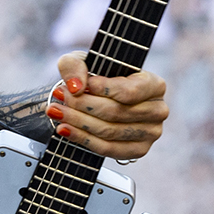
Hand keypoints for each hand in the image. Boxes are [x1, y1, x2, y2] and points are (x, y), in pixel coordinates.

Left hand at [50, 53, 168, 159]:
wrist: (98, 101)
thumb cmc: (96, 78)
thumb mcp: (83, 62)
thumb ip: (76, 65)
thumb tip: (76, 86)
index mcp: (155, 84)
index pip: (130, 91)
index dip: (103, 89)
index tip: (78, 86)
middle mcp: (158, 110)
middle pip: (116, 112)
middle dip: (83, 105)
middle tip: (59, 96)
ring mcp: (151, 133)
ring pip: (109, 131)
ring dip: (77, 122)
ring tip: (56, 111)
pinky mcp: (139, 151)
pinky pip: (108, 149)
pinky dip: (82, 139)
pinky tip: (64, 129)